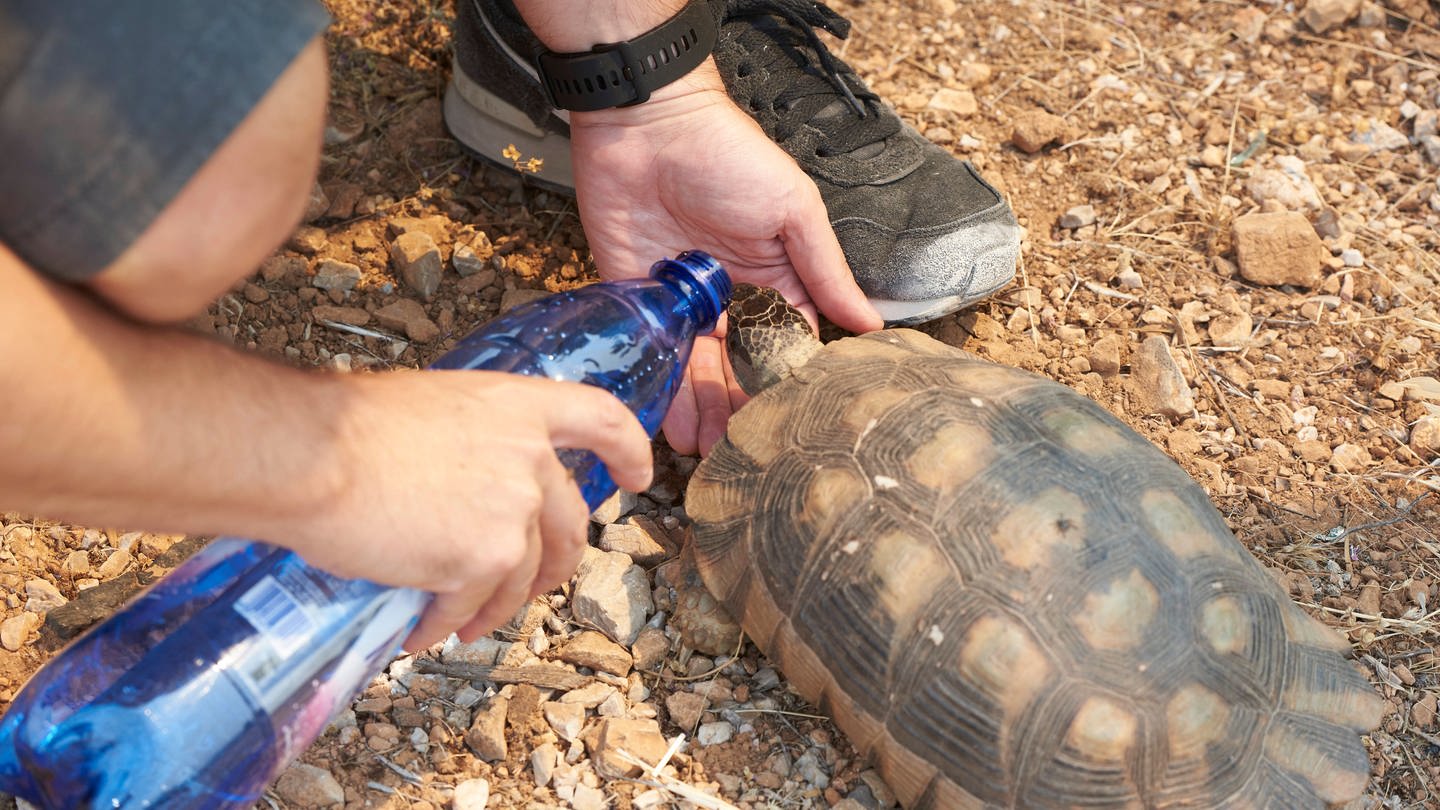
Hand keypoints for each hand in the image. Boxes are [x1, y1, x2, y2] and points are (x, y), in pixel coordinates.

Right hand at [283, 370, 653, 648]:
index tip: (636, 476)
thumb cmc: (348, 425)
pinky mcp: (482, 561)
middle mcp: (530, 459)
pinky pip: (470, 605)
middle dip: (554, 563)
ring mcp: (512, 513)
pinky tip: (420, 631)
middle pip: (568, 522)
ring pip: (521, 576)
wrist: (313, 455)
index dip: (627, 448)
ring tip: (459, 620)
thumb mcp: (433, 410)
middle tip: (533, 584)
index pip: (601, 419)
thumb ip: (473, 443)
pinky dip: (445, 623)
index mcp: (518, 408)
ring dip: (493, 606)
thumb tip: (467, 483)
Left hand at [568, 70, 882, 453]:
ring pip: (694, 369)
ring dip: (700, 409)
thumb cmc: (729, 155)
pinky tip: (667, 422)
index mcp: (773, 278)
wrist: (646, 125)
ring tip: (706, 450)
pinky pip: (652, 352)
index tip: (789, 423)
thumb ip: (824, 271)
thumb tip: (870, 324)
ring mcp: (681, 301)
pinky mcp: (637, 298)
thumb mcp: (792, 210)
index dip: (786, 382)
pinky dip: (660, 387)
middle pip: (737, 367)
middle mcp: (729, 297)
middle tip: (739, 450)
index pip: (786, 343)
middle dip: (739, 408)